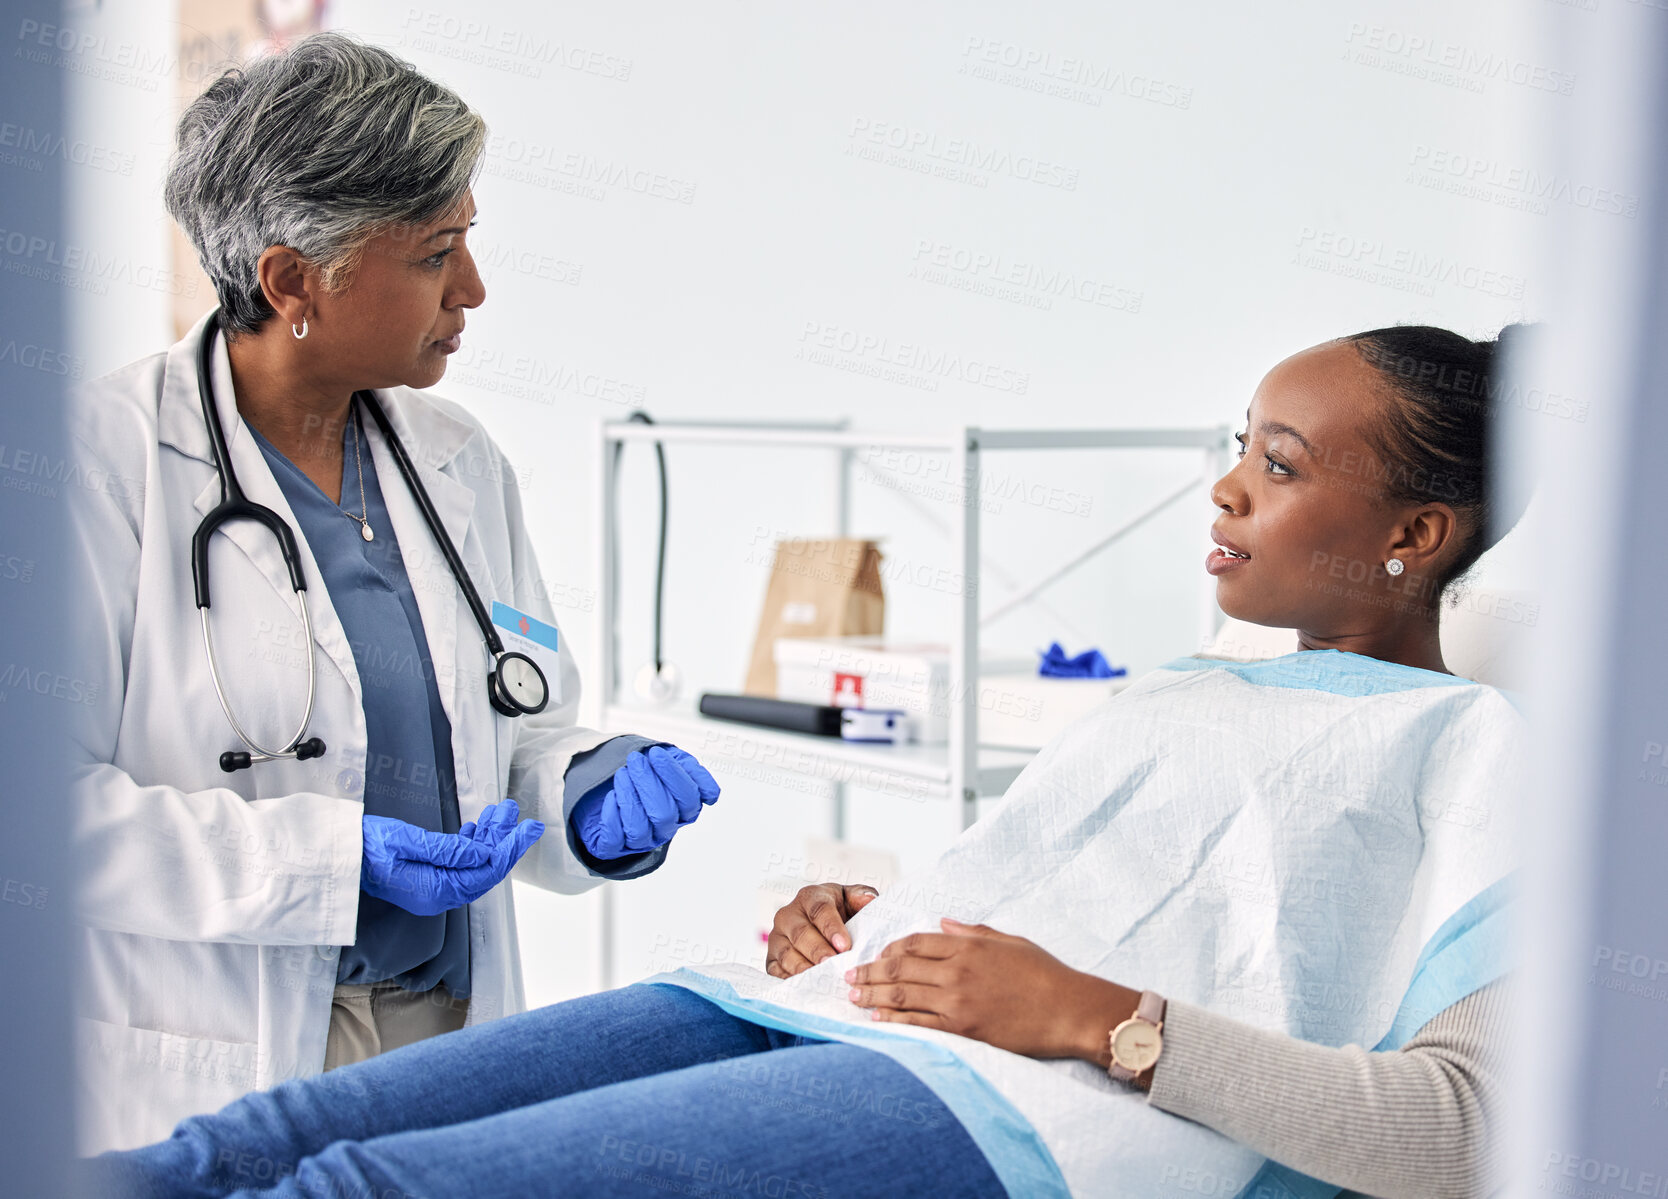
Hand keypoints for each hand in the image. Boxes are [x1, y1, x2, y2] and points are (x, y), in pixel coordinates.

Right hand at [361, 804, 543, 916]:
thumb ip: (446, 850)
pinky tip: (479, 826)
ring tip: (502, 811)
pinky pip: (458, 862)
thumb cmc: (364, 846)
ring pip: (473, 862)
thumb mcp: (407, 841)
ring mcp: (432, 886)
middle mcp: (438, 894)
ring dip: (489, 836)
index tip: (528, 828)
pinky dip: (471, 842)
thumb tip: (482, 854)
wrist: (335, 854)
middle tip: (519, 815)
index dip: (509, 849)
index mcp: (435, 890)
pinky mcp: (426, 876)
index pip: (485, 872)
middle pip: (484, 868)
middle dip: (504, 839)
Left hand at [571, 745, 719, 859]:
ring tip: (622, 774)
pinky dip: (611, 816)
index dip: (673, 776)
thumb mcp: (675, 763)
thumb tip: (710, 794)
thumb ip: (694, 772)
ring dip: (628, 797)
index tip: (656, 754)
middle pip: (664, 815)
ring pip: (639, 829)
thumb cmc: (650, 770)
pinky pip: (614, 840)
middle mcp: (665, 828)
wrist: (621, 776)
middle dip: (648, 784)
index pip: (689, 799)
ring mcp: (641, 840)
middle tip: (635, 761)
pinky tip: (611, 796)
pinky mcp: (615, 846)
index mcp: (685, 809)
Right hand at [765, 883, 880, 977]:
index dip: (831, 927)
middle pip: (800, 933)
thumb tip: (869, 899)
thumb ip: (861, 896)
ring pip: (787, 953)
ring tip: (821, 979)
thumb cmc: (839, 912)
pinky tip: (806, 987)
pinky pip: (776, 970)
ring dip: (803, 967)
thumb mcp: (851, 899)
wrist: (820, 926)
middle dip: (817, 950)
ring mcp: (777, 938)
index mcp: (809, 897)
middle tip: (832, 964)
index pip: (819, 909)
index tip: (845, 945)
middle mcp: (788, 915)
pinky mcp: (771, 959)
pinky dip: (789, 979)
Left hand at [844, 917, 1136, 1064]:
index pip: (916, 942)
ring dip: (873, 994)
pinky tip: (877, 1018)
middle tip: (848, 977)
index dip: (890, 948)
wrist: (1068, 1010)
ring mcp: (959, 1002)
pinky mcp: (964, 1029)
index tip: (876, 955)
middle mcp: (958, 971)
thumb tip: (944, 923)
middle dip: (870, 971)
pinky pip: (920, 1024)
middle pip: (901, 967)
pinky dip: (895, 1019)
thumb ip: (972, 932)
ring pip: (904, 994)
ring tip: (853, 997)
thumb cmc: (1044, 974)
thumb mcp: (1009, 942)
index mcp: (968, 946)